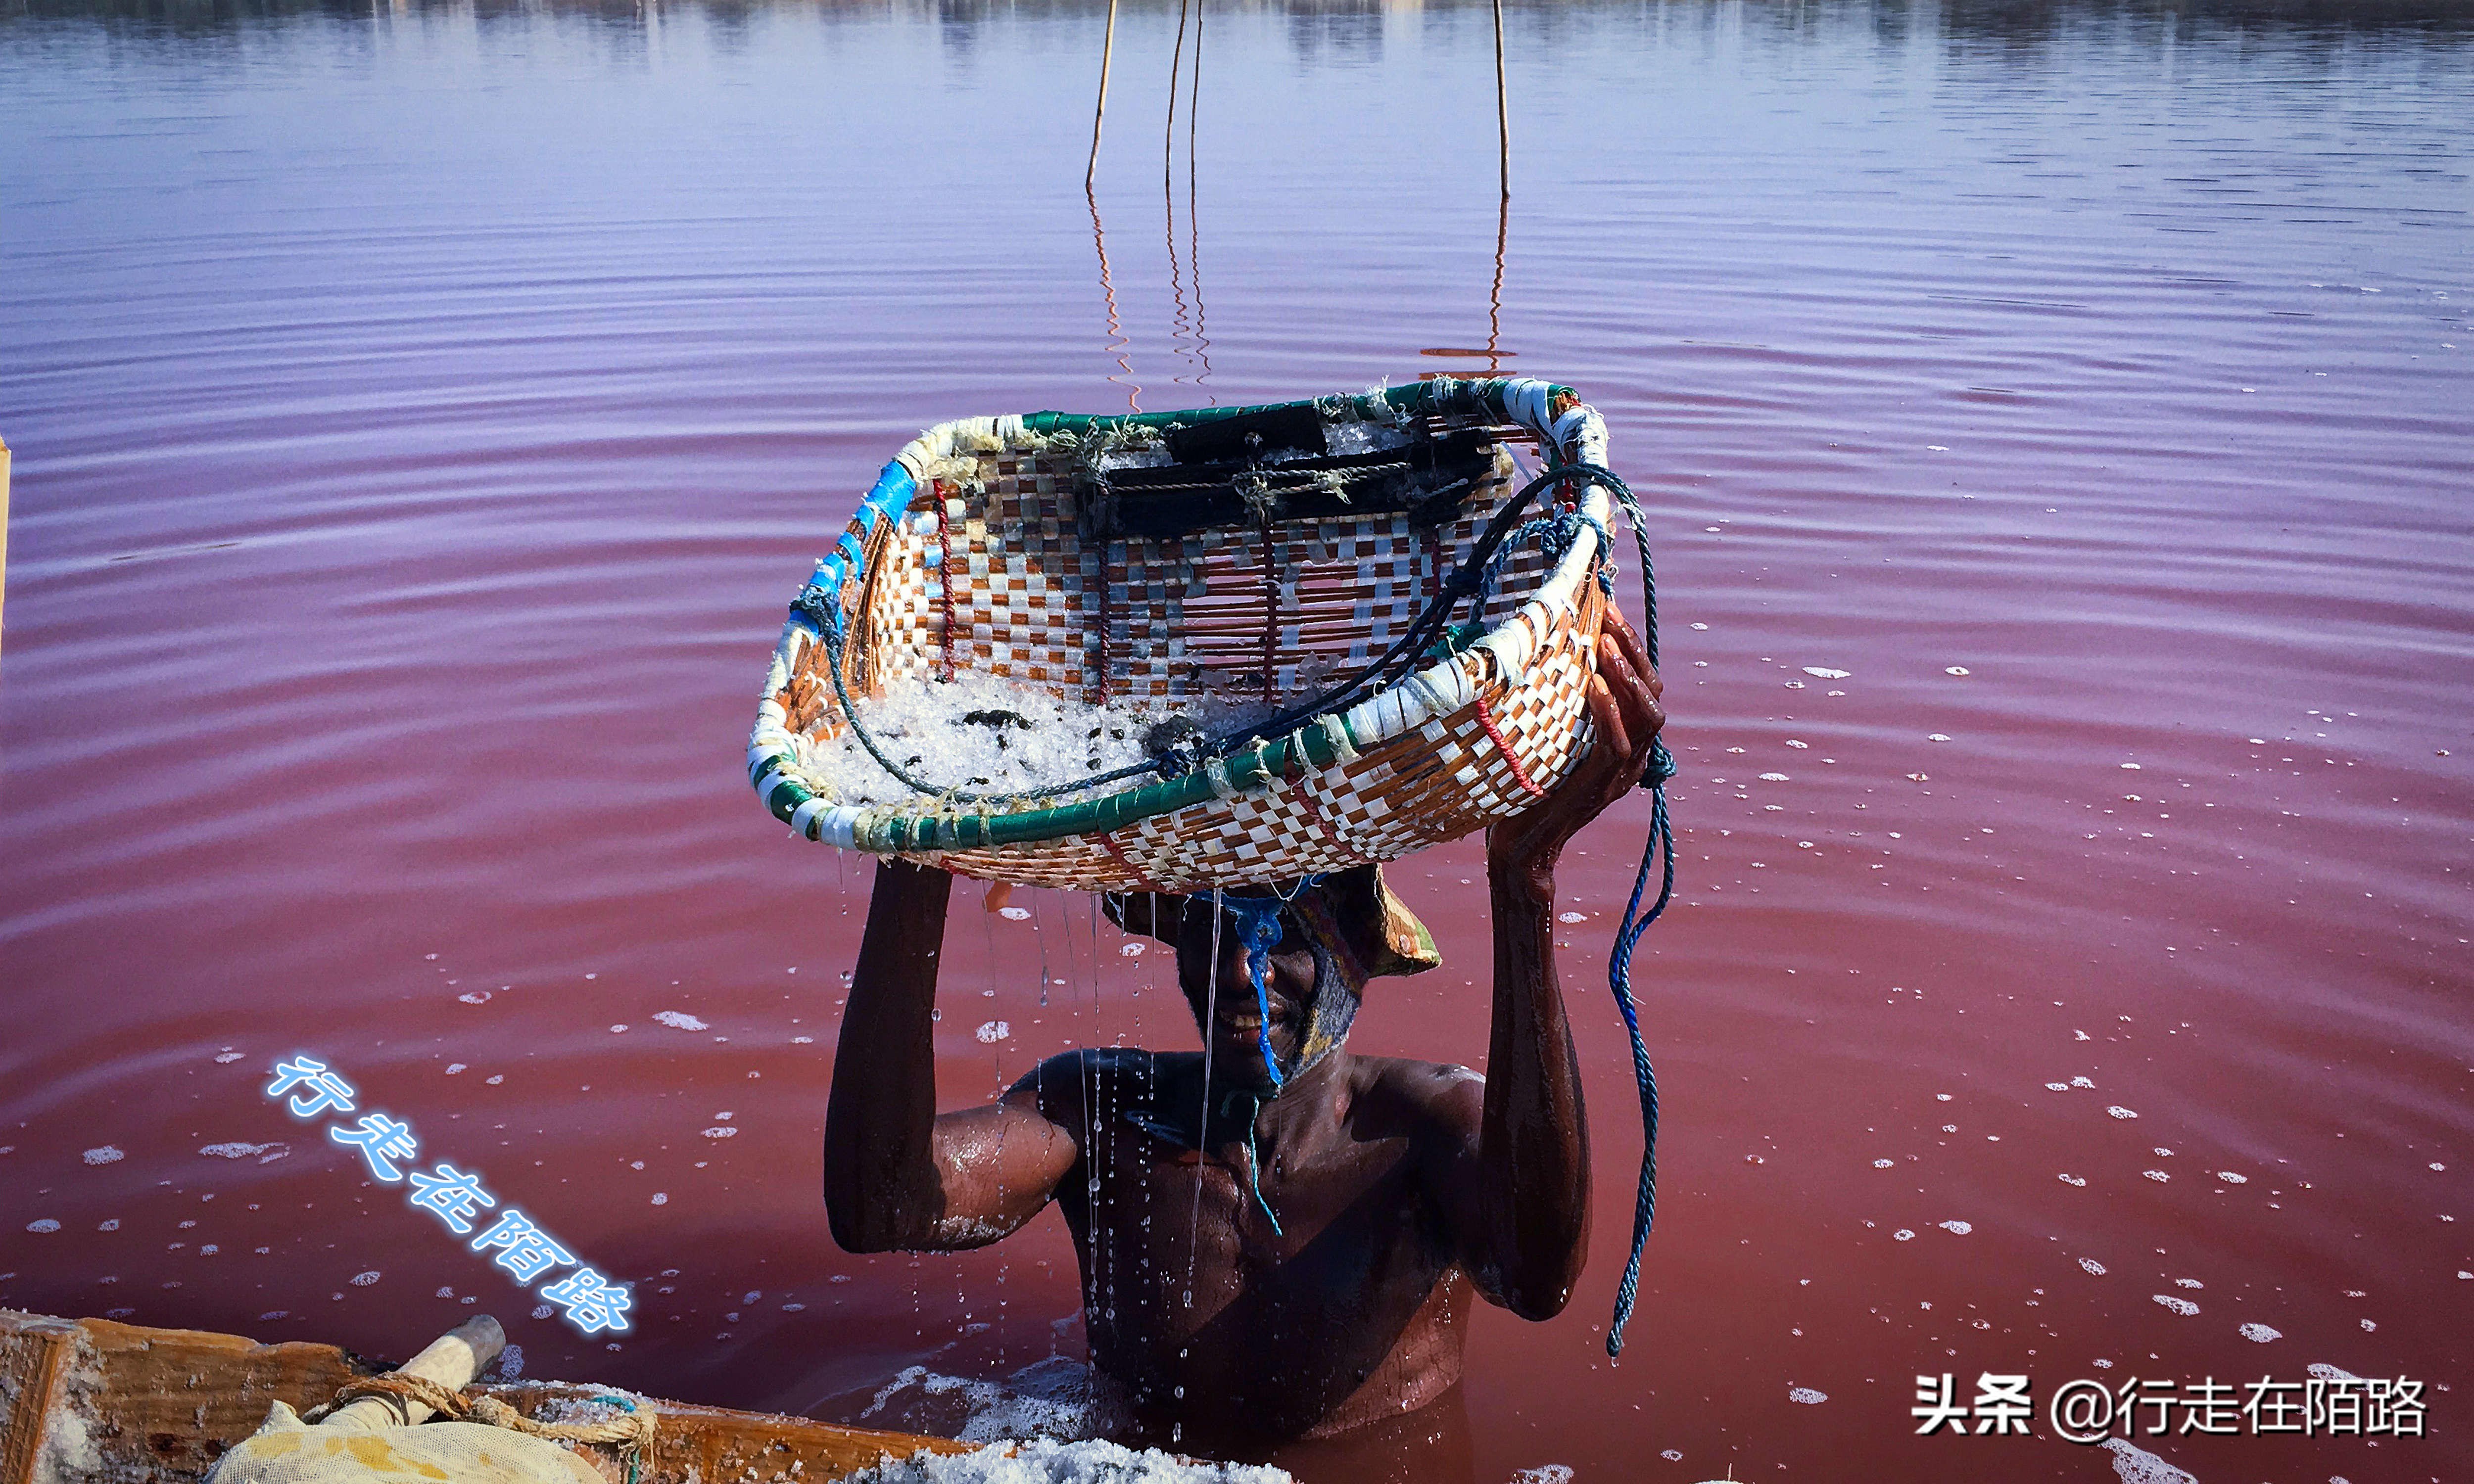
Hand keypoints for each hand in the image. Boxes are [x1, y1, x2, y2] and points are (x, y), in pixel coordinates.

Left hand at [1485, 604, 1664, 891]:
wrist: (1521, 847)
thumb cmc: (1527, 787)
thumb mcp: (1550, 737)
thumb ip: (1561, 705)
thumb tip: (1544, 654)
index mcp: (1625, 741)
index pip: (1644, 685)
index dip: (1631, 646)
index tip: (1607, 608)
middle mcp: (1633, 756)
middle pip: (1654, 694)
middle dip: (1633, 651)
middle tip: (1608, 617)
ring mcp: (1621, 774)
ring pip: (1647, 717)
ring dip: (1627, 676)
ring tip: (1604, 645)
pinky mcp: (1602, 787)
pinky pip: (1617, 744)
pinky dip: (1609, 712)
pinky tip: (1593, 686)